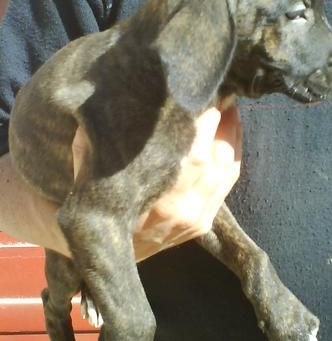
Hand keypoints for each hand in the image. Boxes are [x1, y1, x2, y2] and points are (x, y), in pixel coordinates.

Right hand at [73, 105, 241, 260]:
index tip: (205, 87)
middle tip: (222, 92)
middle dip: (223, 115)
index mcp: (162, 181)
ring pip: (229, 163)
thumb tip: (116, 93)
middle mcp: (187, 199)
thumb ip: (104, 131)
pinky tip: (232, 137)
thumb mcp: (89, 162)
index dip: (205, 107)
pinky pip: (229, 183)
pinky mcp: (204, 223)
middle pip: (219, 146)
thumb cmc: (97, 201)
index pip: (196, 133)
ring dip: (233, 133)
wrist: (103, 253)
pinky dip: (233, 156)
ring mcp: (199, 213)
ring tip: (230, 108)